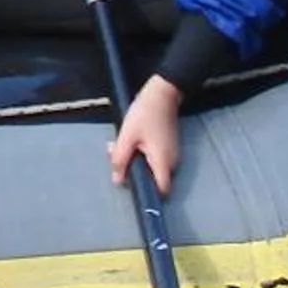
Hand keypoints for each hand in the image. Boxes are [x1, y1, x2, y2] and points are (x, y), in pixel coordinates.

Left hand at [112, 75, 183, 193]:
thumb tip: (117, 181)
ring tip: (118, 145)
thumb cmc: (144, 114)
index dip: (148, 193)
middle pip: (153, 178)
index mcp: (163, 162)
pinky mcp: (168, 147)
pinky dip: (140, 153)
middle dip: (133, 171)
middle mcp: (172, 162)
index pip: (161, 190)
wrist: (162, 93)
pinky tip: (128, 140)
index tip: (131, 186)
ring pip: (151, 167)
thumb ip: (121, 159)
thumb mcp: (127, 136)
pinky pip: (154, 157)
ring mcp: (172, 154)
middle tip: (115, 156)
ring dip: (134, 160)